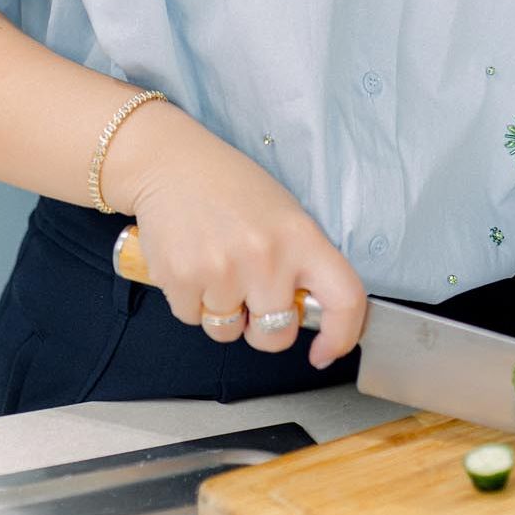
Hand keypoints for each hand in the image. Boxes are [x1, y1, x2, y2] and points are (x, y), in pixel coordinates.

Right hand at [112, 106, 365, 368]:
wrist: (170, 163)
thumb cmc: (232, 190)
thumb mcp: (285, 216)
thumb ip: (303, 264)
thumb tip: (309, 315)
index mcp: (302, 238)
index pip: (344, 299)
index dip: (340, 336)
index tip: (324, 352)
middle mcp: (266, 258)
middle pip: (276, 336)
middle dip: (264, 330)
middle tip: (251, 299)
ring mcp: (221, 270)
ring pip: (227, 332)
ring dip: (222, 314)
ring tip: (216, 269)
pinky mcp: (180, 279)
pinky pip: (192, 318)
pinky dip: (191, 301)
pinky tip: (192, 264)